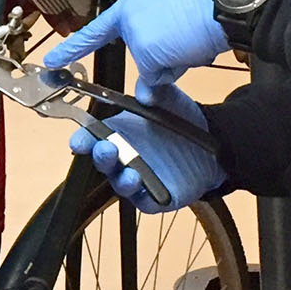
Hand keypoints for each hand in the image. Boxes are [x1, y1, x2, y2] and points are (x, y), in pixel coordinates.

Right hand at [45, 0, 226, 91]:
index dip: (70, 50)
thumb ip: (146, 78)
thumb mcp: (154, 57)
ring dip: (167, 62)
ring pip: (157, 50)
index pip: (91, 35)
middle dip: (145, 64)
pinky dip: (182, 55)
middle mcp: (143, 6)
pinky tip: (193, 55)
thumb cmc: (181, 24)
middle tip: (158, 70)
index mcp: (126, 10)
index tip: (52, 60)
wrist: (228, 9)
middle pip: (132, 47)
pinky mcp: (189, 15)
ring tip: (183, 59)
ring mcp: (167, 8)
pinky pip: (177, 44)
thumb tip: (150, 93)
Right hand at [68, 83, 224, 211]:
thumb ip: (153, 89)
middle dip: (100, 156)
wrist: (211, 140)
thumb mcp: (167, 96)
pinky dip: (140, 195)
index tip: (79, 141)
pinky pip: (143, 200)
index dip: (82, 140)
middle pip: (102, 161)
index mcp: (117, 132)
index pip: (91, 137)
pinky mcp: (154, 196)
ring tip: (129, 172)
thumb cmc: (181, 117)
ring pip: (119, 183)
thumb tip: (144, 91)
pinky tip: (142, 182)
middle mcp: (123, 156)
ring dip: (120, 178)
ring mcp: (137, 177)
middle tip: (104, 148)